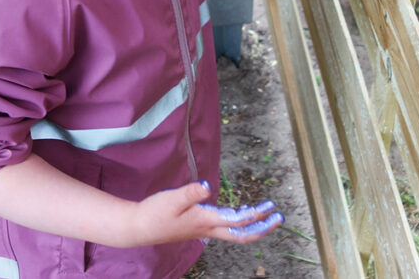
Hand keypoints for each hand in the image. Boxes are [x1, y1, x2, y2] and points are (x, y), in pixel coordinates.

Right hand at [127, 181, 283, 245]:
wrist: (139, 227)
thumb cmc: (154, 212)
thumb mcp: (172, 199)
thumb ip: (190, 192)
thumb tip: (207, 185)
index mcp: (206, 221)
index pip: (238, 221)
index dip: (256, 216)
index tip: (270, 207)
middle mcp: (208, 229)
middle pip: (242, 234)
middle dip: (263, 227)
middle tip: (279, 216)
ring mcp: (204, 230)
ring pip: (235, 232)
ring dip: (253, 225)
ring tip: (266, 214)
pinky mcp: (198, 227)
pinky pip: (225, 228)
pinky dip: (238, 221)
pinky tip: (239, 211)